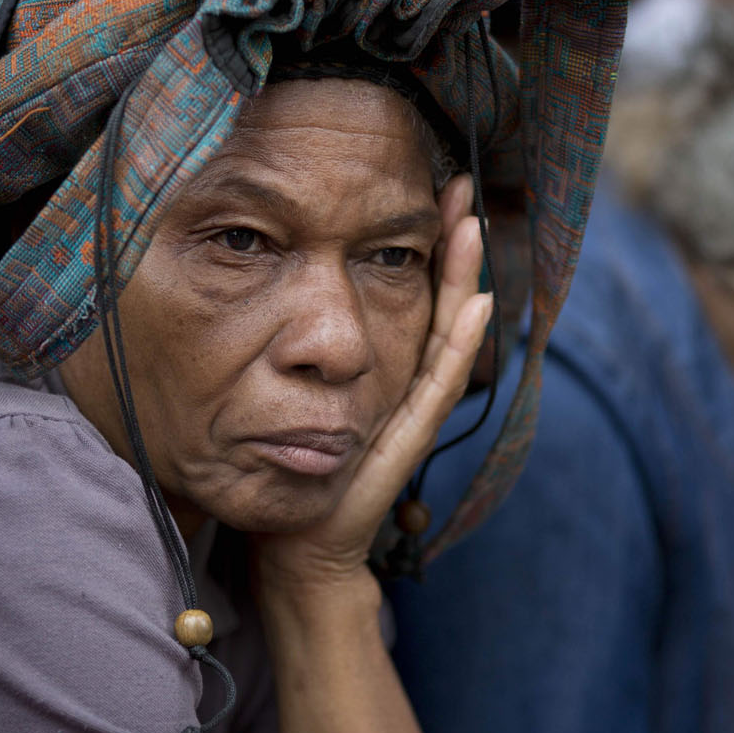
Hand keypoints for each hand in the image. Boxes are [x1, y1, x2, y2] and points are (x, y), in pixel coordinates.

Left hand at [252, 173, 491, 589]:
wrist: (296, 544)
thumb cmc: (283, 471)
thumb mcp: (277, 393)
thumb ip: (279, 349)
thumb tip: (255, 290)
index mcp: (376, 367)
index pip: (410, 293)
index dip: (423, 244)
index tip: (428, 189)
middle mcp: (402, 383)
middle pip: (439, 302)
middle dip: (452, 246)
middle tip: (460, 188)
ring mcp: (409, 410)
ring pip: (448, 334)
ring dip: (464, 279)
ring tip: (471, 225)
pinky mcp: (406, 437)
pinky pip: (438, 383)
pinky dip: (460, 344)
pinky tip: (477, 305)